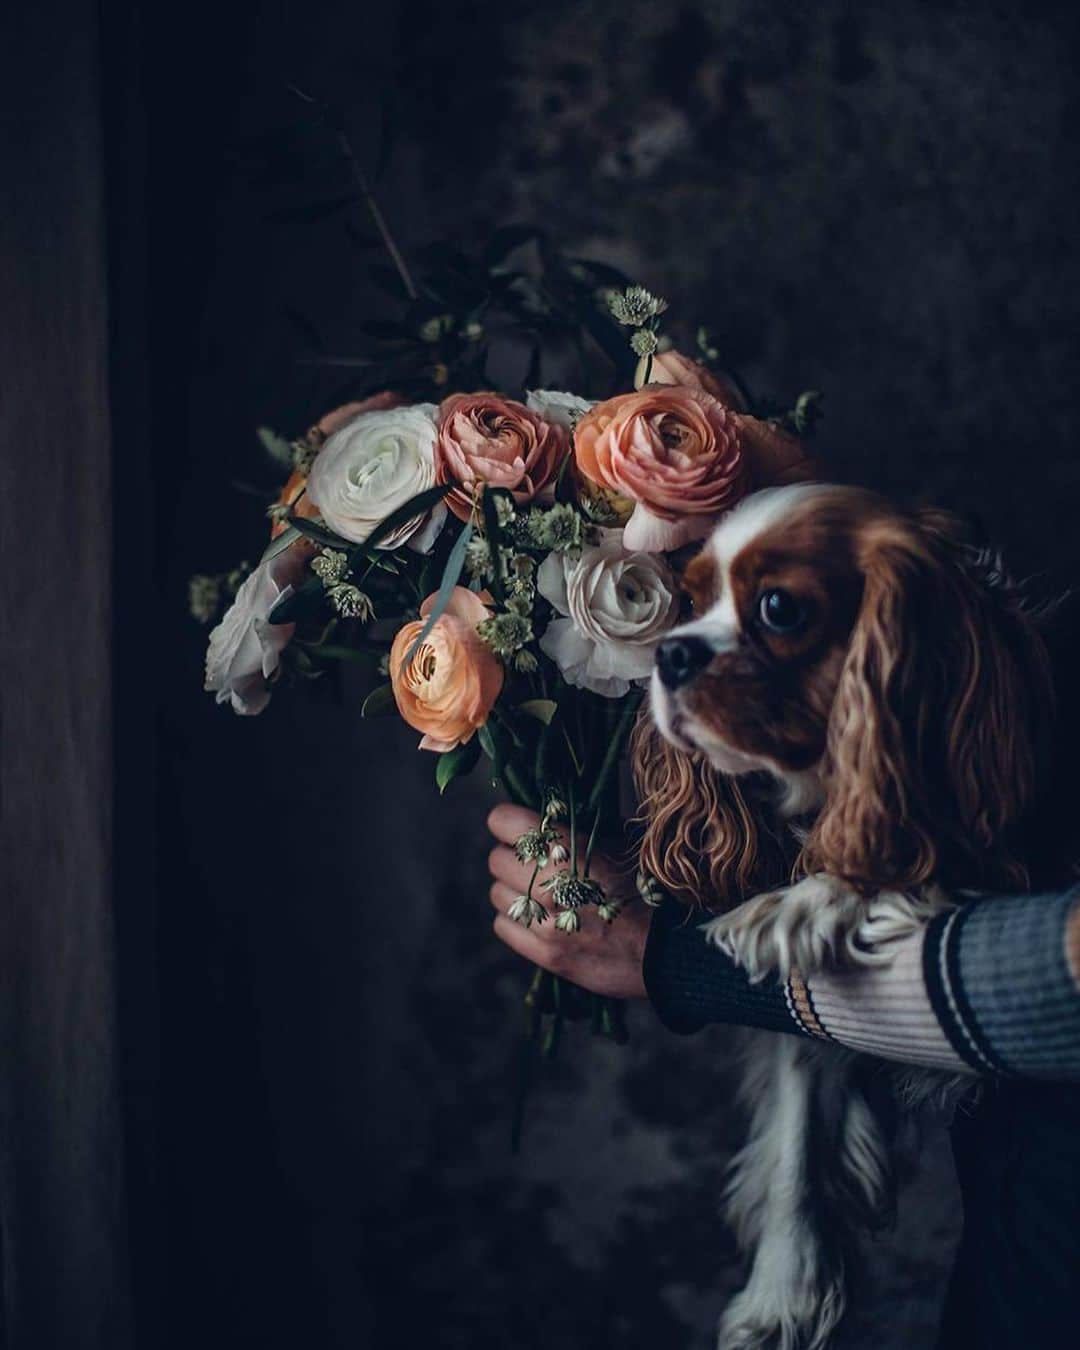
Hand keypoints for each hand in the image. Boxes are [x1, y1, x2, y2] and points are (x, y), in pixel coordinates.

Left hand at [486, 804, 650, 999]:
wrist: (673, 949)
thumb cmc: (653, 887)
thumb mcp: (624, 842)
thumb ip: (585, 826)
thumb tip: (555, 811)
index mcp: (567, 848)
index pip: (502, 821)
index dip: (511, 822)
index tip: (525, 827)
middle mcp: (547, 884)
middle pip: (496, 858)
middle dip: (514, 857)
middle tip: (537, 863)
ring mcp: (544, 922)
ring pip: (497, 894)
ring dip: (514, 890)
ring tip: (542, 893)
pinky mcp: (544, 954)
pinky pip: (504, 926)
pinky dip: (518, 921)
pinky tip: (542, 919)